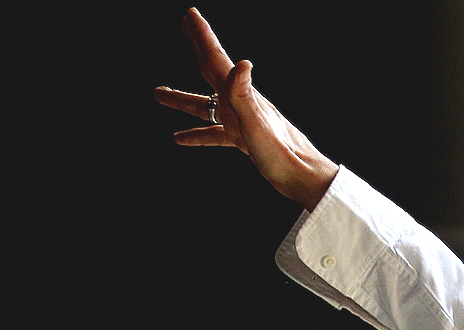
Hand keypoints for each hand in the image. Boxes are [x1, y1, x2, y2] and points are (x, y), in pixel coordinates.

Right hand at [153, 8, 338, 208]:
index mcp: (240, 95)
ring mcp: (243, 122)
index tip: (190, 14)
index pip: (216, 59)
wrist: (304, 180)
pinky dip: (198, 134)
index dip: (202, 35)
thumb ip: (244, 96)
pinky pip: (215, 134)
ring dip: (183, 98)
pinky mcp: (246, 140)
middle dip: (198, 46)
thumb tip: (243, 63)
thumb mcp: (257, 125)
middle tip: (185, 25)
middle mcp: (241, 104)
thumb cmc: (283, 155)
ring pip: (207, 106)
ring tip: (158, 93)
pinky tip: (180, 138)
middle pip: (212, 70)